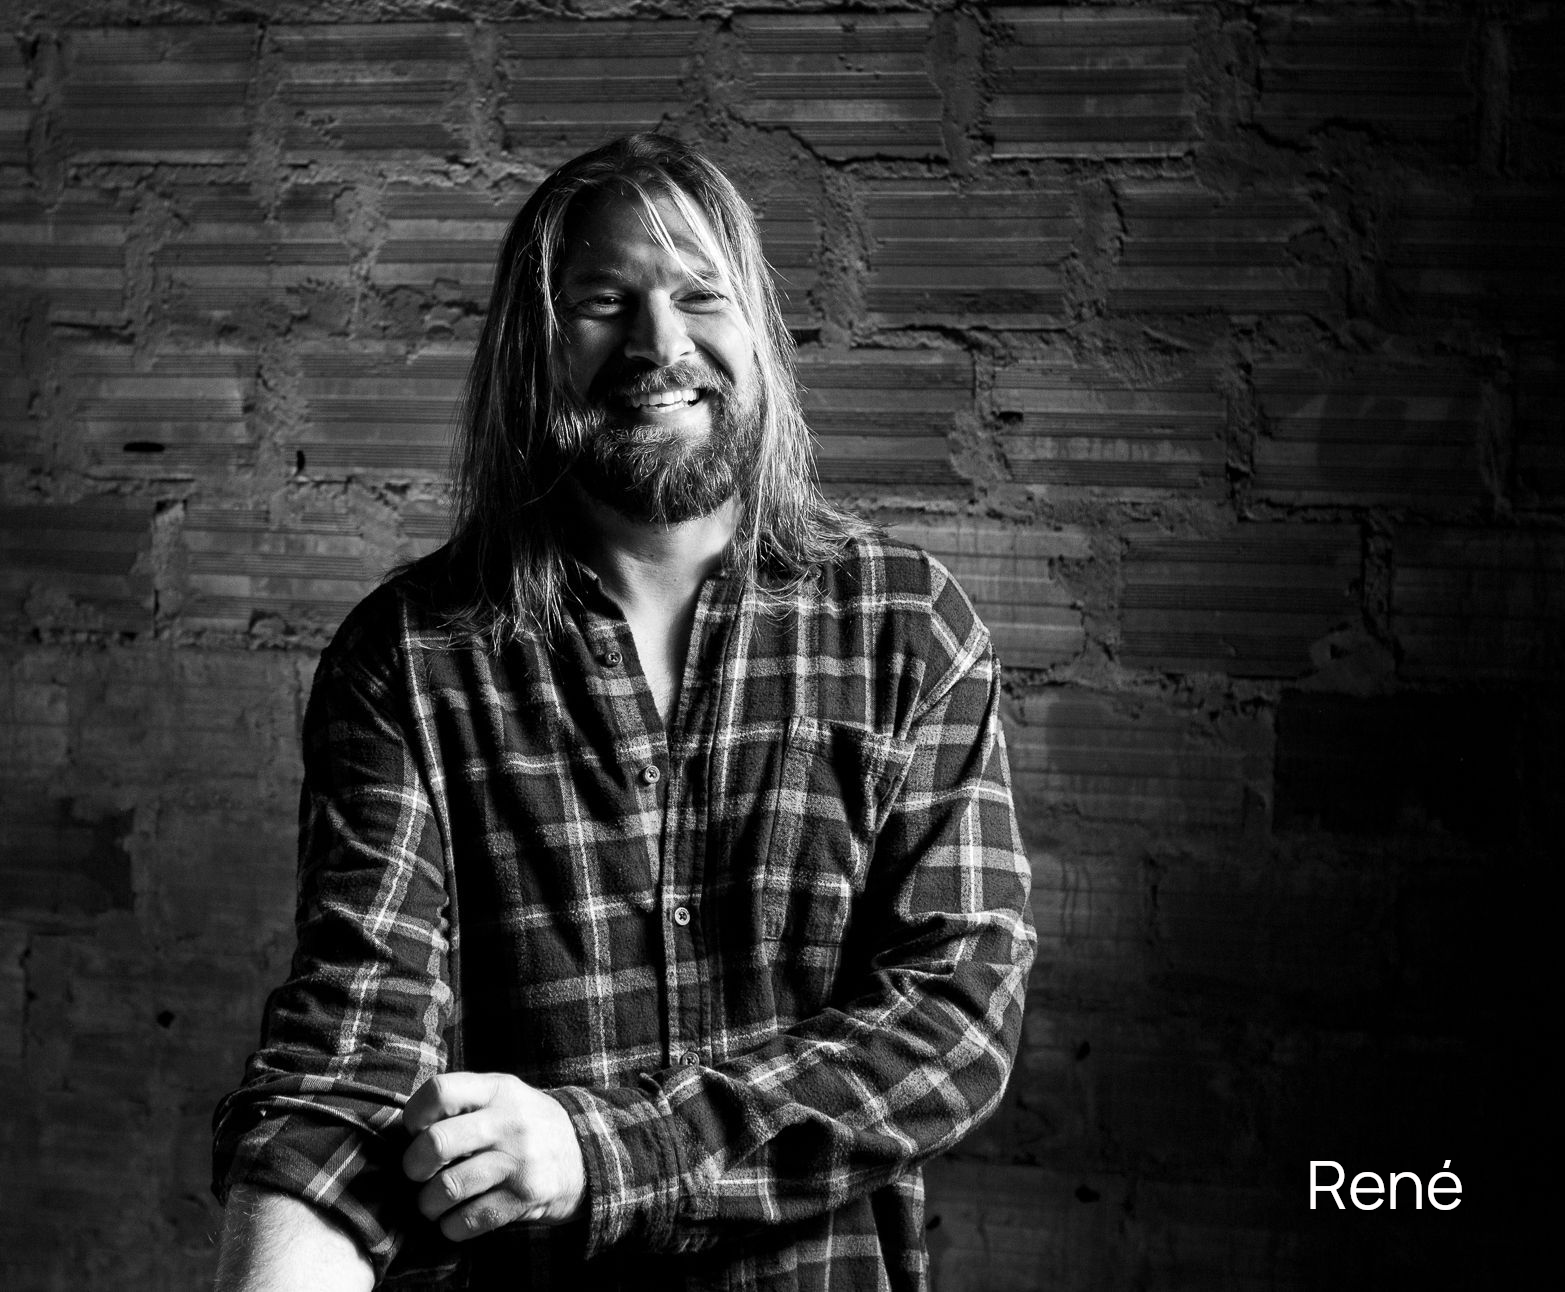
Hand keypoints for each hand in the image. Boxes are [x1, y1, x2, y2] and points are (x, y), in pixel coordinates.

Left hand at [401, 1071, 585, 1240]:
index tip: (416, 1131)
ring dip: (428, 1203)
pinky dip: (452, 1226)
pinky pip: (470, 1219)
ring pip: (448, 1188)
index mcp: (498, 1090)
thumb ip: (463, 1101)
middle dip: (413, 1166)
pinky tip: (455, 1219)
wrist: (584, 1154)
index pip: (439, 1091)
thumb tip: (407, 1128)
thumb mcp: (503, 1096)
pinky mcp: (525, 1197)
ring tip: (432, 1202)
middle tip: (417, 1173)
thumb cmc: (526, 1124)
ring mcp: (519, 1161)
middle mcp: (509, 1121)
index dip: (415, 1115)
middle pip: (436, 1143)